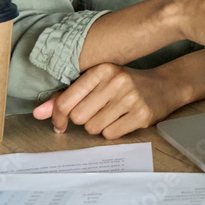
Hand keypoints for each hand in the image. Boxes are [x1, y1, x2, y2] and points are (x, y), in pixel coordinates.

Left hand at [33, 63, 174, 138]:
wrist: (166, 85)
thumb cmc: (125, 84)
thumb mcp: (98, 82)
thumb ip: (67, 96)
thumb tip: (38, 113)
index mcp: (102, 69)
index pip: (66, 100)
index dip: (58, 117)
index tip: (59, 124)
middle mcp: (117, 81)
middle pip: (78, 117)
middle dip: (83, 120)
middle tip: (97, 112)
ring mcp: (131, 98)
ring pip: (93, 128)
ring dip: (98, 127)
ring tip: (112, 114)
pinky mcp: (141, 115)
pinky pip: (110, 135)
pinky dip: (112, 132)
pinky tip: (122, 120)